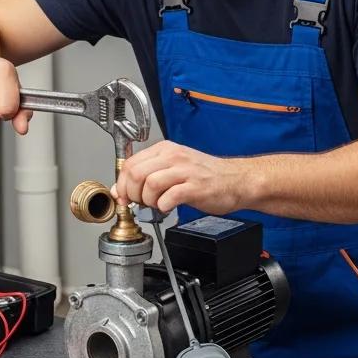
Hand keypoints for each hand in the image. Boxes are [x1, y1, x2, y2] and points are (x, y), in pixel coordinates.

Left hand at [114, 140, 248, 214]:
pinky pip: (169, 197)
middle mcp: (174, 157)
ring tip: (156, 205)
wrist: (237, 180)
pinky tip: (168, 207)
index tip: (123, 197)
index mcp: (166, 150)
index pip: (130, 163)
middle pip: (136, 173)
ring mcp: (185, 171)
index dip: (122, 184)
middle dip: (132, 194)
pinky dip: (163, 207)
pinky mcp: (195, 187)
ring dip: (148, 201)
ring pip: (150, 184)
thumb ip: (147, 176)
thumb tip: (120, 190)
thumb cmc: (206, 176)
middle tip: (139, 203)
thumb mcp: (173, 168)